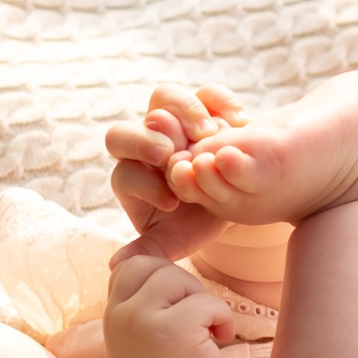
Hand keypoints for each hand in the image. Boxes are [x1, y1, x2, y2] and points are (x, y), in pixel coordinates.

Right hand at [104, 254, 233, 357]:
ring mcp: (143, 322)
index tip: (176, 306)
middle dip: (182, 284)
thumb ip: (140, 305)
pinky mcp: (173, 331)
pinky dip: (223, 317)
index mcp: (113, 316)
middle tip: (194, 318)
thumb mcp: (141, 338)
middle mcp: (121, 316)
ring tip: (205, 330)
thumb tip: (160, 265)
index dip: (158, 276)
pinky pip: (207, 301)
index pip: (129, 266)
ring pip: (179, 278)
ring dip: (202, 300)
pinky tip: (221, 339)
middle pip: (153, 265)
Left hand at [106, 83, 247, 260]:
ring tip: (209, 135)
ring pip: (163, 99)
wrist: (231, 200)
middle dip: (146, 139)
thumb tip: (119, 266)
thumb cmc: (194, 222)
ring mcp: (174, 119)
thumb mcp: (174, 241)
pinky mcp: (205, 106)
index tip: (173, 201)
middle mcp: (146, 143)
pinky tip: (239, 122)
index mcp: (132, 176)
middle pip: (128, 130)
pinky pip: (207, 92)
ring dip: (184, 112)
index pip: (123, 173)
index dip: (143, 183)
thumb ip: (150, 251)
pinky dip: (220, 101)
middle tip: (171, 154)